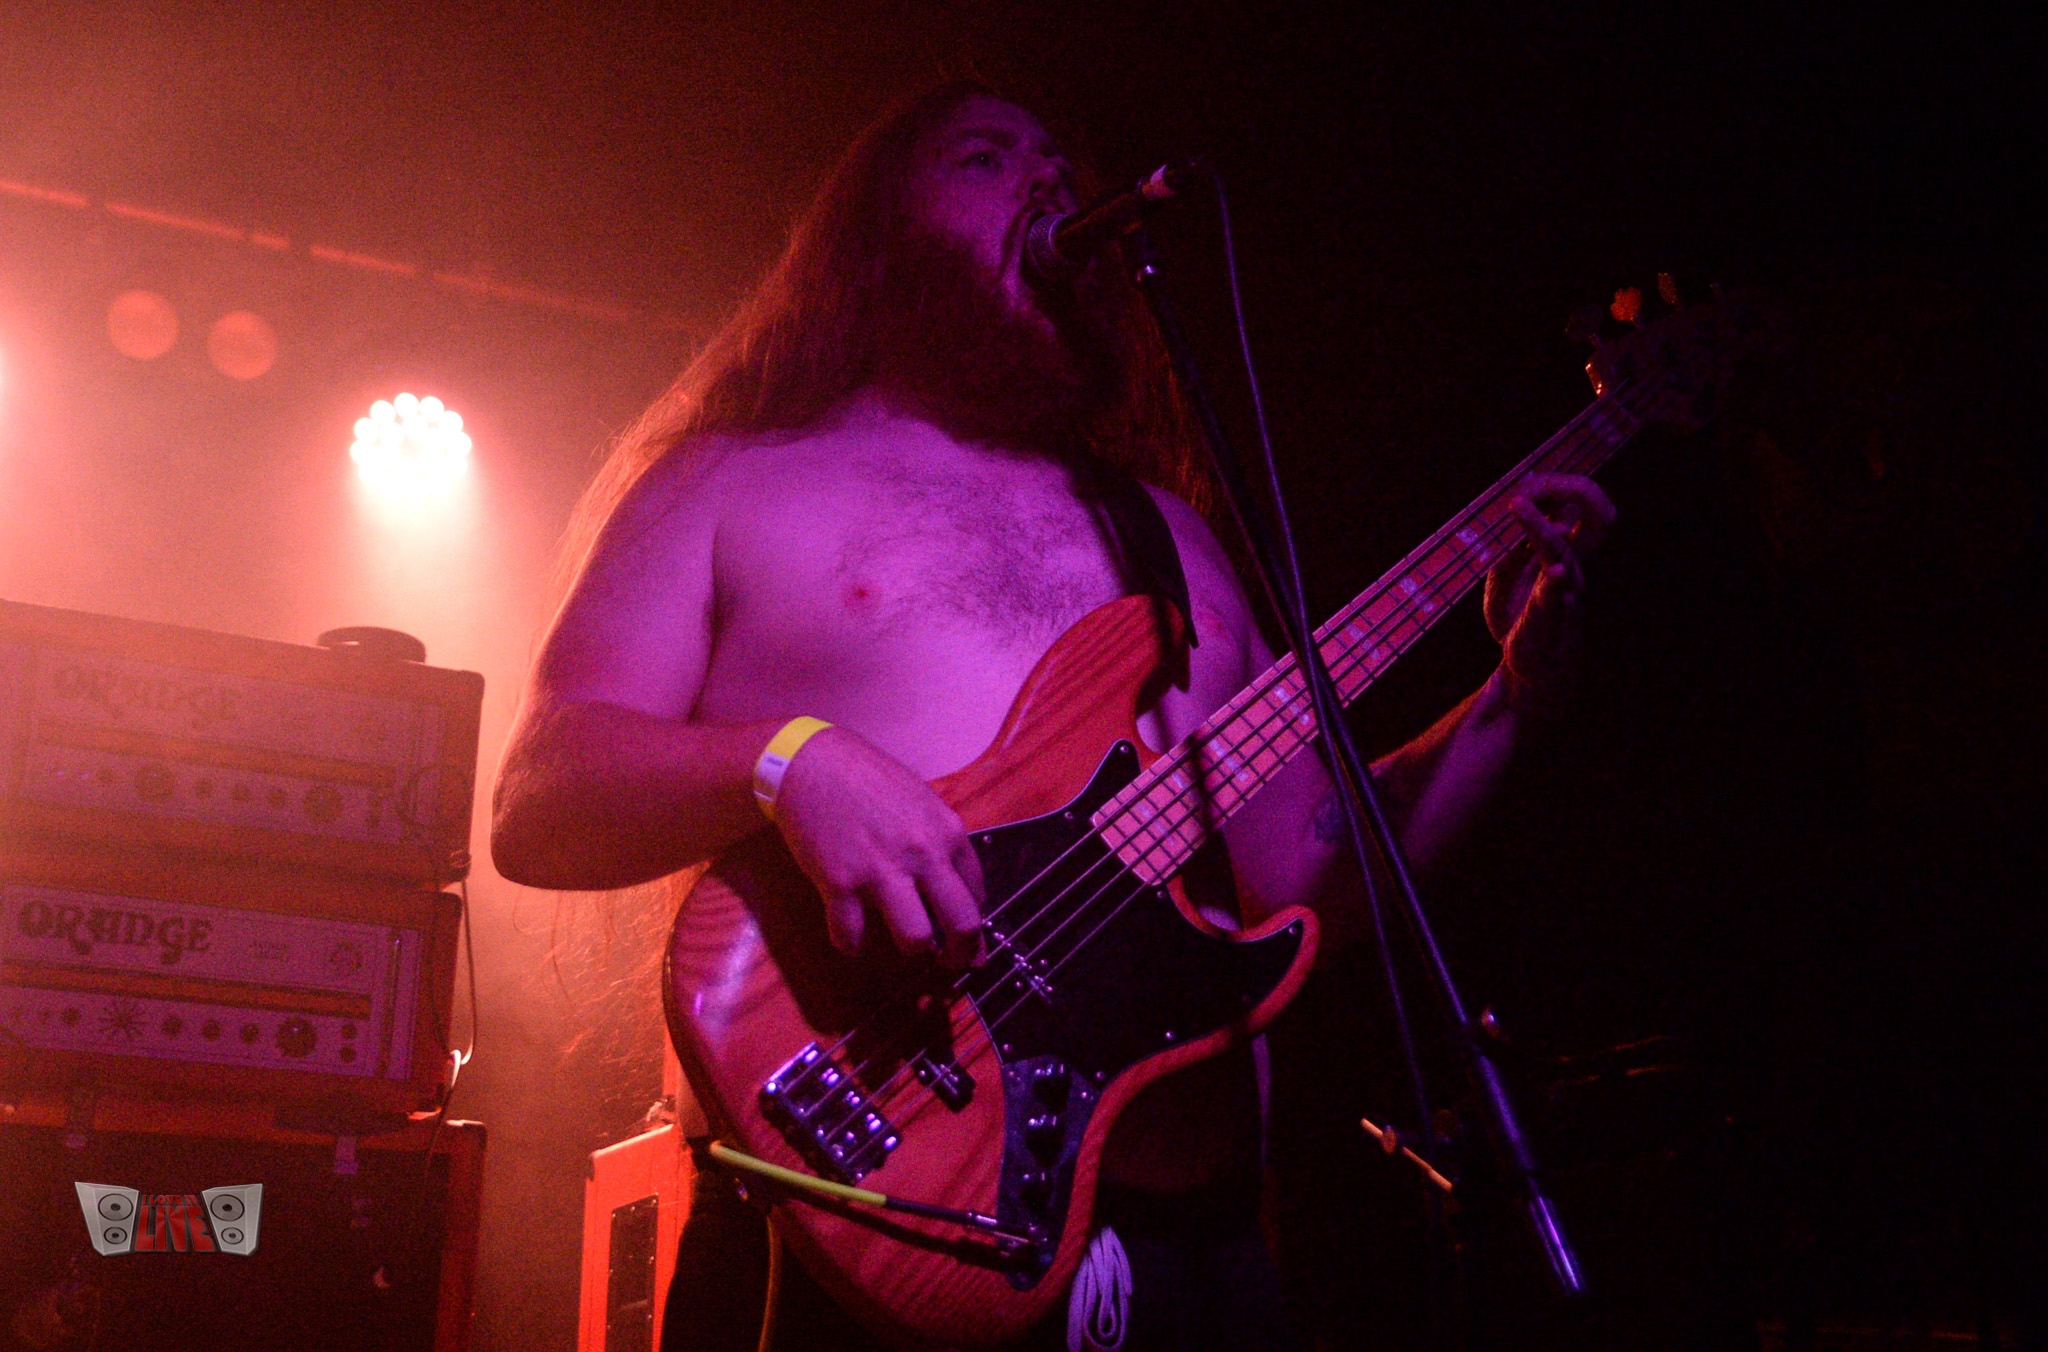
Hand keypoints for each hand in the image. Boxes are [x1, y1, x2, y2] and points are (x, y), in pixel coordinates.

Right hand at [770, 727, 986, 967]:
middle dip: (961, 955)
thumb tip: (954, 886)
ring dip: (911, 951)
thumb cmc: (867, 777)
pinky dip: (852, 945)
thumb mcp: (920, 801)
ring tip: (903, 946)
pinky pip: (852, 937)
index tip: (967, 937)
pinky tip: (851, 938)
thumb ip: (939, 842)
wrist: (811, 763)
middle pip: (961, 925)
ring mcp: (881, 871)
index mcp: (948, 832)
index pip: (977, 894)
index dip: (974, 923)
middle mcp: (923, 854)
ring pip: (915, 940)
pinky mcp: (840, 883)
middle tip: (951, 964)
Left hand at [1482, 473, 1615, 713]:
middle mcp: (1571, 565)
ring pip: (1563, 549)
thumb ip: (1505, 549)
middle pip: (1591, 519)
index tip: (1524, 480)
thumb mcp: (1501, 579)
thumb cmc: (1519, 620)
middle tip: (1534, 481)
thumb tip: (1506, 520)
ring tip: (1517, 505)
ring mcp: (1566, 589)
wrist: (1527, 669)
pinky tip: (1555, 570)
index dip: (1557, 488)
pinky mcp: (1554, 614)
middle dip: (1576, 493)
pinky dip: (1556, 579)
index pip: (1576, 509)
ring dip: (1538, 527)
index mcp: (1562, 554)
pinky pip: (1559, 593)